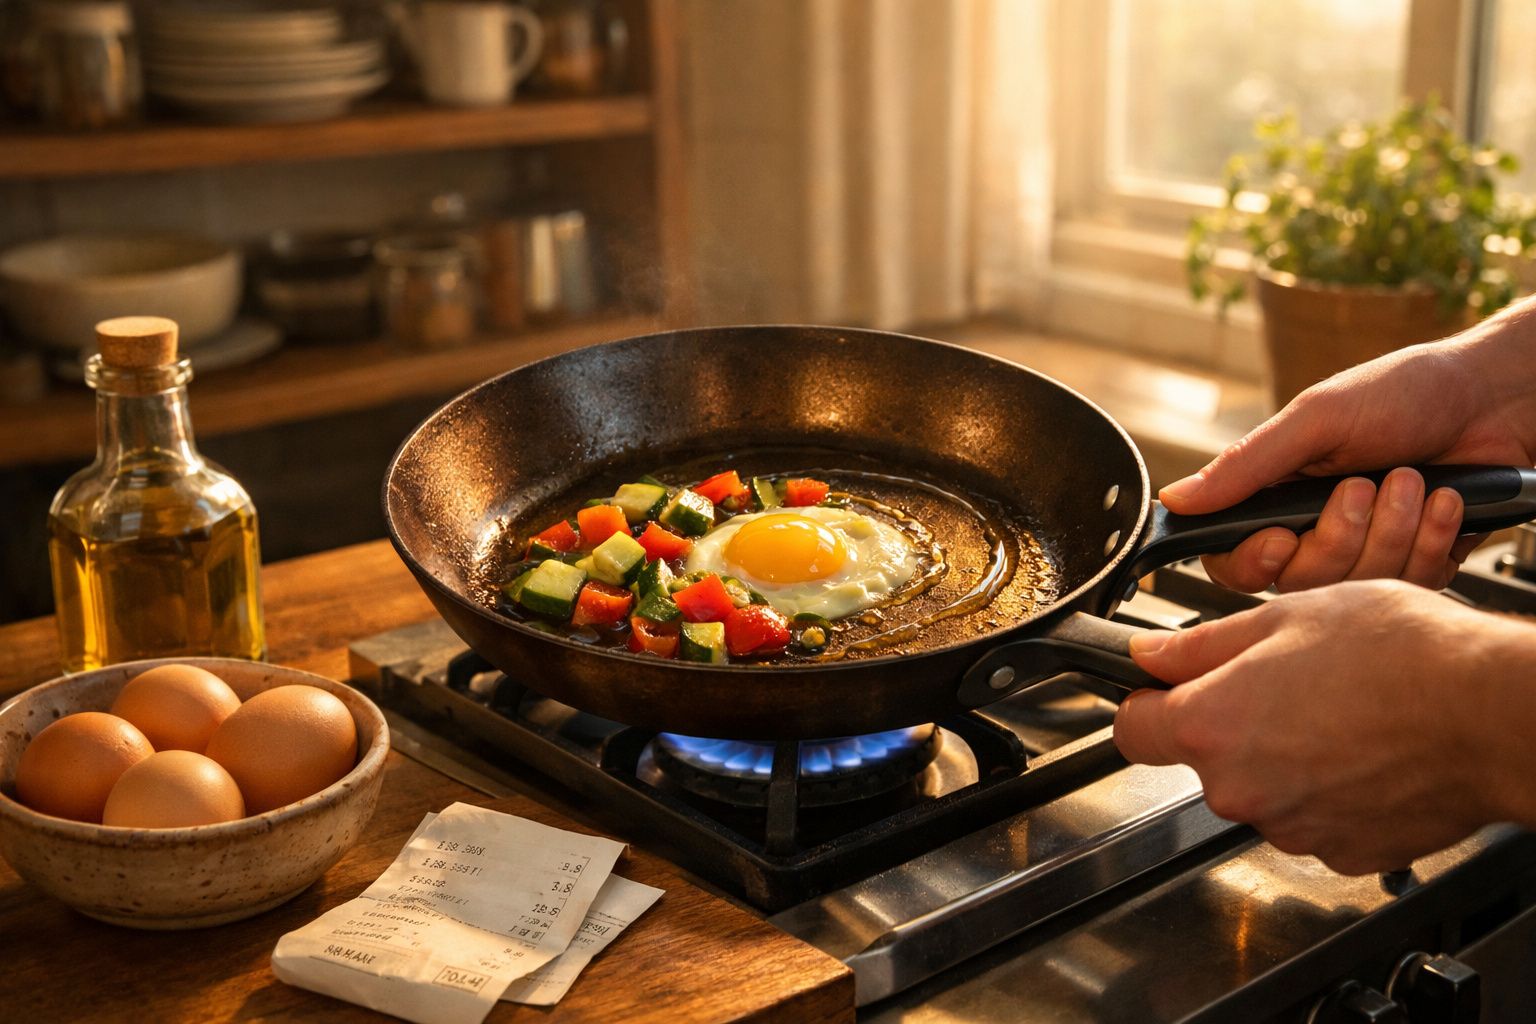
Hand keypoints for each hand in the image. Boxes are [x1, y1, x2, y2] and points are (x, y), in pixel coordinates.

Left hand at [1113, 579, 1535, 873]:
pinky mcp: (1341, 852)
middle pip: (1205, 757)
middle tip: (1286, 682)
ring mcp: (1290, 827)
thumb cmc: (1401, 656)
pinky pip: (1311, 817)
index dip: (1148, 702)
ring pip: (1261, 788)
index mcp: (1212, 725)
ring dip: (1284, 756)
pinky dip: (1328, 789)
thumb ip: (1201, 644)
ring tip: (1338, 712)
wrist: (1492, 714)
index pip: (1134, 729)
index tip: (1165, 689)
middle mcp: (1240, 788)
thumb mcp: (1285, 616)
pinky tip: (1364, 750)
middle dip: (1232, 723)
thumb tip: (1150, 655)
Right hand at [1162, 334, 1535, 592]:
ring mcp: (1370, 552)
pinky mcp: (1420, 565)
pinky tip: (1445, 502)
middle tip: (1365, 486)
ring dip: (1394, 530)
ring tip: (1414, 481)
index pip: (1234, 561)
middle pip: (1298, 582)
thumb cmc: (1408, 391)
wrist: (1499, 398)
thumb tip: (1174, 498)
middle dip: (1340, 536)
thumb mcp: (1316, 419)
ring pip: (1356, 587)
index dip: (1253, 561)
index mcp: (1279, 496)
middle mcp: (1318, 531)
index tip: (1279, 540)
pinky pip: (1412, 587)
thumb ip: (1245, 465)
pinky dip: (1433, 539)